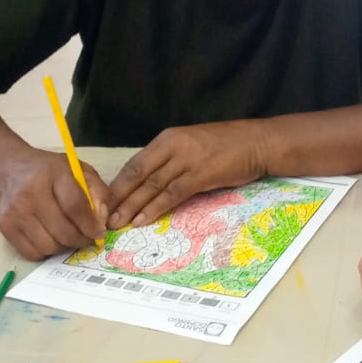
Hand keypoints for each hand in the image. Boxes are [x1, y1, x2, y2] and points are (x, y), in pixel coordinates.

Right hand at [0, 149, 110, 259]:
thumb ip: (98, 192)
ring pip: (49, 246)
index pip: (74, 206)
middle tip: (87, 237)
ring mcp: (15, 211)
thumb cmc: (51, 173)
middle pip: (63, 231)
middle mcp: (30, 192)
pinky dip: (47, 251)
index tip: (99, 232)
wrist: (9, 171)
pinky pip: (33, 253)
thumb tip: (102, 222)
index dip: (90, 224)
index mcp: (53, 173)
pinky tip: (50, 237)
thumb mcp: (79, 171)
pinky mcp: (5, 227)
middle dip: (81, 240)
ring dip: (64, 247)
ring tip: (68, 235)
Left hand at [105, 120, 270, 229]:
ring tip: (118, 223)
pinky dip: (155, 207)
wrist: (258, 142)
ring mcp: (187, 159)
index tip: (104, 202)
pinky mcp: (201, 173)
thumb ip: (172, 161)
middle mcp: (173, 146)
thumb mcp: (192, 147)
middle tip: (102, 217)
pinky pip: (172, 193)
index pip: (135, 163)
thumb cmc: (227, 147)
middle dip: (119, 198)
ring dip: (132, 206)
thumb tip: (150, 184)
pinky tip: (143, 220)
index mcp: (168, 139)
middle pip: (138, 174)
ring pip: (152, 185)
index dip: (118, 185)